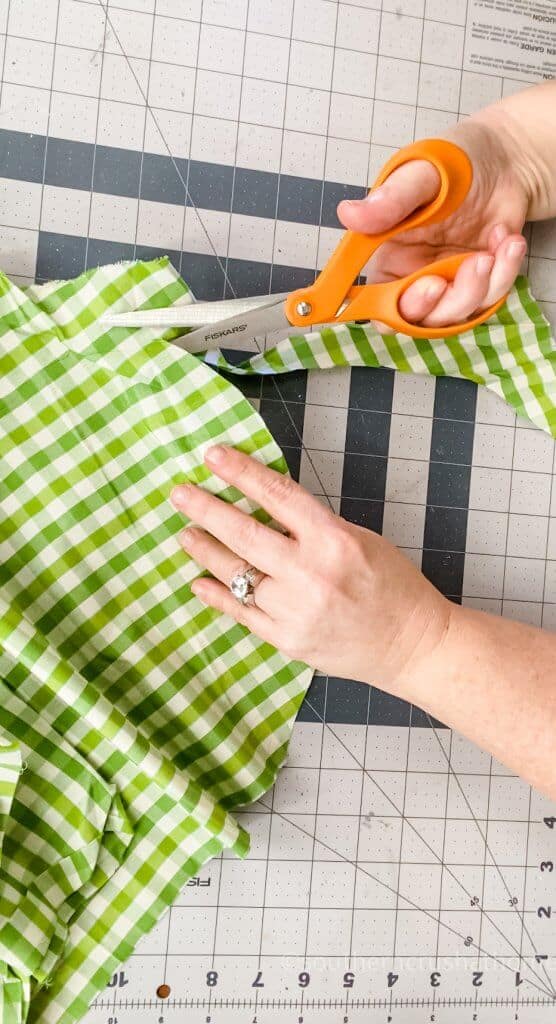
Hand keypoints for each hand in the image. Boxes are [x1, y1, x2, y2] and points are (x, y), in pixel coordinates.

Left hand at [170, 445, 451, 690]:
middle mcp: (310, 574)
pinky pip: (241, 614)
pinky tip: (199, 581)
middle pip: (245, 535)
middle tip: (179, 493)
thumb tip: (267, 508)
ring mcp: (294, 610)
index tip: (213, 456)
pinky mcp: (286, 640)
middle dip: (207, 510)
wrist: (411, 644)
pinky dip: (217, 595)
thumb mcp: (360, 539)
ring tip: (186, 534)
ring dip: (206, 551)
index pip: (277, 496)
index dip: (241, 473)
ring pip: (237, 574)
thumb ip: (314, 527)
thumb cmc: (392, 586)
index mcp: (333, 540)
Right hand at [337, 119, 529, 330]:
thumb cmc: (455, 162)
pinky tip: (508, 240)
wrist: (505, 162)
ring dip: (482, 285)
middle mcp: (414, 277)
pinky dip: (504, 273)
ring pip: (458, 313)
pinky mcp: (479, 285)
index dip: (391, 310)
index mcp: (389, 257)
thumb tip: (348, 214)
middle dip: (449, 301)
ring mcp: (449, 284)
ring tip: (500, 242)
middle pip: (420, 318)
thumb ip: (390, 200)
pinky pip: (490, 299)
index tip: (428, 286)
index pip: (376, 302)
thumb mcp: (421, 174)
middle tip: (475, 263)